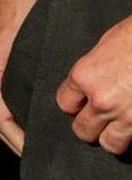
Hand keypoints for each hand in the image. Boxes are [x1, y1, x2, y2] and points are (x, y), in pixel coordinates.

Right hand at [0, 0, 38, 155]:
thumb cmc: (23, 12)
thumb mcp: (25, 48)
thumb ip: (23, 77)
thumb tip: (35, 111)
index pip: (1, 121)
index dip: (18, 142)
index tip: (35, 153)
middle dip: (17, 141)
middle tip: (39, 154)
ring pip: (1, 111)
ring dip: (16, 130)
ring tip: (37, 142)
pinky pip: (4, 100)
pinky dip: (16, 115)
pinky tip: (33, 118)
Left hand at [58, 13, 131, 153]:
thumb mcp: (105, 46)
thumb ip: (94, 70)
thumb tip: (89, 83)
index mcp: (85, 76)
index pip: (65, 104)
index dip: (74, 103)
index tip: (80, 103)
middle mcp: (103, 100)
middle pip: (83, 130)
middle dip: (89, 125)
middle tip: (98, 119)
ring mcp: (128, 116)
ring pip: (110, 145)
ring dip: (112, 137)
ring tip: (117, 127)